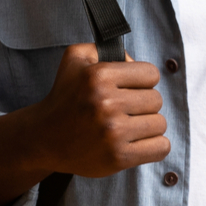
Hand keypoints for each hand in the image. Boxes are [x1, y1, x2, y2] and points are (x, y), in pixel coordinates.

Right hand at [0, 44, 169, 205]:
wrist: (44, 138)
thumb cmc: (65, 96)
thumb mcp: (75, 57)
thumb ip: (106, 48)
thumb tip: (134, 62)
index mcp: (99, 76)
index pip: (151, 74)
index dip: (143, 81)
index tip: (130, 89)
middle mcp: (106, 103)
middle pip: (156, 100)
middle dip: (144, 104)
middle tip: (125, 110)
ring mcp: (112, 133)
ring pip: (160, 124)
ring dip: (148, 126)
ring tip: (129, 127)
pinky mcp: (118, 157)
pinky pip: (161, 148)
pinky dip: (154, 146)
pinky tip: (138, 142)